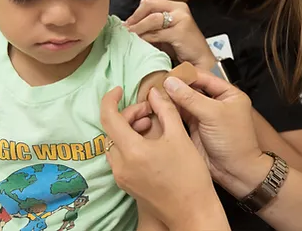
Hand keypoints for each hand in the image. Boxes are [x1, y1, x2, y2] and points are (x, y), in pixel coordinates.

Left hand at [101, 87, 225, 228]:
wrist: (192, 212)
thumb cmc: (189, 176)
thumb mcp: (179, 136)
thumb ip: (165, 110)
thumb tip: (154, 93)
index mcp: (132, 151)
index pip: (108, 118)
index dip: (110, 99)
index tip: (119, 89)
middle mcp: (120, 165)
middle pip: (112, 129)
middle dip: (129, 114)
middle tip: (150, 110)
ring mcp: (121, 176)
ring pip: (115, 143)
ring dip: (128, 128)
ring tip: (152, 124)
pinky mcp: (126, 184)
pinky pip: (120, 156)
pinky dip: (129, 143)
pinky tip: (149, 141)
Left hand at [124, 0, 215, 69]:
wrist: (200, 62)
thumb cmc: (182, 49)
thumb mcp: (165, 34)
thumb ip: (152, 27)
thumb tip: (129, 27)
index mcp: (176, 6)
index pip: (150, 3)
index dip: (136, 13)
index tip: (126, 24)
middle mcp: (180, 9)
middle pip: (149, 7)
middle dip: (135, 19)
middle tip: (125, 30)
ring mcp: (181, 19)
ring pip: (152, 19)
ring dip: (138, 29)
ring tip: (130, 37)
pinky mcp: (181, 31)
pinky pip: (157, 33)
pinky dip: (146, 38)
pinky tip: (140, 44)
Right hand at [163, 69, 262, 189]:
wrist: (235, 172)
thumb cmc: (234, 142)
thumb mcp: (213, 115)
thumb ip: (191, 98)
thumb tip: (170, 82)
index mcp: (228, 94)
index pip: (203, 77)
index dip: (185, 75)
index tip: (167, 74)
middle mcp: (215, 101)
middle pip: (192, 88)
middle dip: (175, 86)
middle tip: (157, 83)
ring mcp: (204, 114)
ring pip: (184, 101)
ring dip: (170, 98)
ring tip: (154, 93)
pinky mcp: (194, 127)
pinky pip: (179, 114)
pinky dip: (169, 110)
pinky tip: (157, 106)